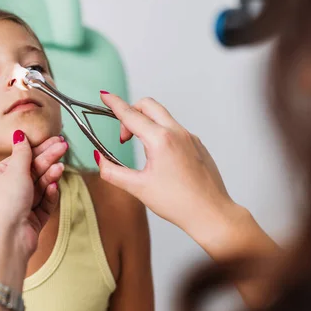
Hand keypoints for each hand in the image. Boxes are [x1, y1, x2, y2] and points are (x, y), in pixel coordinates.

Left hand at [0, 131, 65, 259]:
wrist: (6, 240)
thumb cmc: (3, 204)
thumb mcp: (14, 171)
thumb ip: (22, 153)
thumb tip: (19, 134)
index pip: (21, 158)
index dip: (39, 149)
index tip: (56, 140)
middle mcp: (6, 191)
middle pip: (32, 171)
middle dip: (48, 160)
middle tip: (63, 147)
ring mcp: (19, 206)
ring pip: (40, 187)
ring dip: (49, 176)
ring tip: (59, 168)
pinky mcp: (31, 220)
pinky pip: (44, 203)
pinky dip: (49, 195)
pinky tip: (54, 187)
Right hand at [95, 94, 236, 237]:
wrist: (212, 214)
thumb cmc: (179, 203)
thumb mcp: (138, 188)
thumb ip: (112, 172)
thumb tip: (99, 159)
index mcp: (160, 140)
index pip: (131, 115)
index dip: (114, 104)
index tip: (105, 96)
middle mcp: (177, 133)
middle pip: (148, 106)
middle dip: (131, 113)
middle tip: (124, 137)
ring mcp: (190, 137)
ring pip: (163, 117)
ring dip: (147, 125)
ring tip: (143, 152)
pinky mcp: (198, 145)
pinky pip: (175, 130)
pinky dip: (162, 135)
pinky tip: (161, 160)